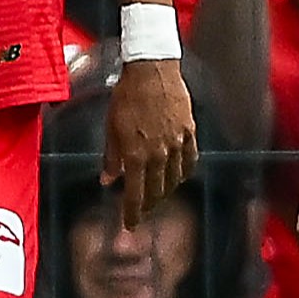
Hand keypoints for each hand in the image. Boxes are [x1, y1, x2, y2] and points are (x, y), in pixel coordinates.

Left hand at [102, 55, 196, 227]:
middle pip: (158, 190)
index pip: (136, 194)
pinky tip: (178, 176)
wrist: (152, 72)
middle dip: (149, 204)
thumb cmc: (126, 98)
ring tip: (158, 195)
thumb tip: (108, 181)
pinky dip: (183, 173)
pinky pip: (190, 161)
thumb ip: (111, 158)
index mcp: (136, 154)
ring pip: (175, 179)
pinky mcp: (190, 133)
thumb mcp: (111, 128)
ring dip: (166, 191)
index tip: (130, 225)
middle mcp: (160, 153)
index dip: (133, 213)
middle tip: (142, 211)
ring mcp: (178, 144)